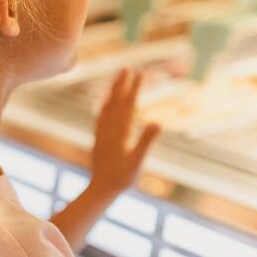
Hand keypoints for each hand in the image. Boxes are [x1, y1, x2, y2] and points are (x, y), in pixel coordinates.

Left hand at [90, 69, 160, 195]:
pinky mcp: (98, 139)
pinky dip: (103, 105)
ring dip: (112, 91)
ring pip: (107, 107)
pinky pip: (100, 116)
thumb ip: (146, 141)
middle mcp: (109, 129)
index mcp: (120, 131)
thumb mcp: (137, 160)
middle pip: (116, 101)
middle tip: (127, 67)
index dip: (135, 88)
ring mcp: (102, 133)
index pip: (129, 104)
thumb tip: (158, 123)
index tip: (140, 73)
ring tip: (117, 78)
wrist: (101, 189)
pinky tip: (104, 101)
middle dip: (122, 84)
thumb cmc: (122, 177)